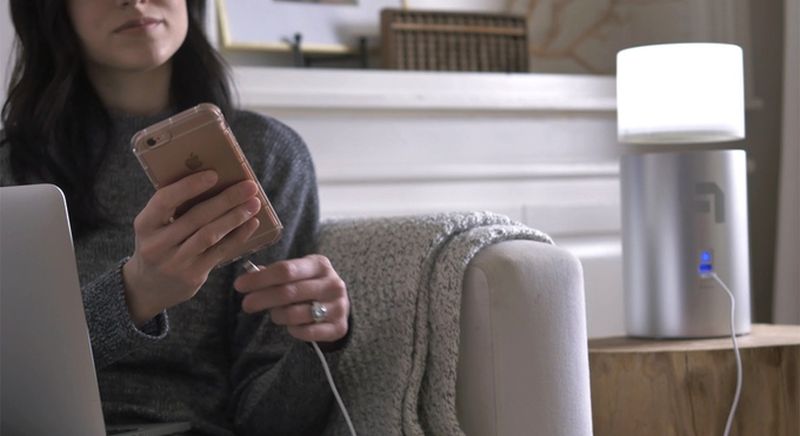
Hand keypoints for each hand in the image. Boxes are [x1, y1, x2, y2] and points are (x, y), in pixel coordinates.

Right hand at [123, 170, 261, 325]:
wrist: (149, 287)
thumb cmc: (159, 244)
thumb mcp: (155, 226)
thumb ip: (174, 207)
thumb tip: (214, 178)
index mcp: (144, 224)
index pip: (164, 200)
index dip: (189, 186)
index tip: (214, 174)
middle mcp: (156, 245)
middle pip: (195, 217)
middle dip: (226, 199)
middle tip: (249, 186)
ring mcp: (174, 263)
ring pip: (209, 235)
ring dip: (235, 217)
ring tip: (253, 204)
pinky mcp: (192, 276)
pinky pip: (219, 252)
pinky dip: (238, 236)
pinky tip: (251, 223)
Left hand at [234, 255, 349, 343]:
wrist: (339, 306)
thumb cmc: (310, 286)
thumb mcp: (299, 273)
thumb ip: (275, 273)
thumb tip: (249, 275)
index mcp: (320, 265)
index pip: (285, 270)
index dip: (260, 279)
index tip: (240, 285)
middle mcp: (333, 284)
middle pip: (288, 292)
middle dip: (262, 299)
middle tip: (246, 304)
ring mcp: (338, 306)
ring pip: (295, 314)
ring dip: (278, 315)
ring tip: (275, 313)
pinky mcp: (338, 327)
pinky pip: (305, 332)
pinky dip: (293, 330)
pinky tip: (291, 325)